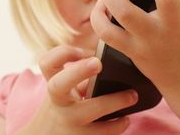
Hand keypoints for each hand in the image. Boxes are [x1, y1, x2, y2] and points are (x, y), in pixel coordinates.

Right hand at [16, 45, 137, 134]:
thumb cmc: (66, 108)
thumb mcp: (68, 92)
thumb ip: (82, 78)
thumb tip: (114, 61)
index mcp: (55, 87)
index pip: (47, 62)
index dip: (64, 52)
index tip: (87, 52)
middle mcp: (58, 104)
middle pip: (58, 84)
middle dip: (78, 71)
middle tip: (99, 62)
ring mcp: (67, 125)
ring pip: (87, 112)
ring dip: (113, 103)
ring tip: (132, 96)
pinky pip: (101, 134)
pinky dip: (117, 126)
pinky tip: (124, 119)